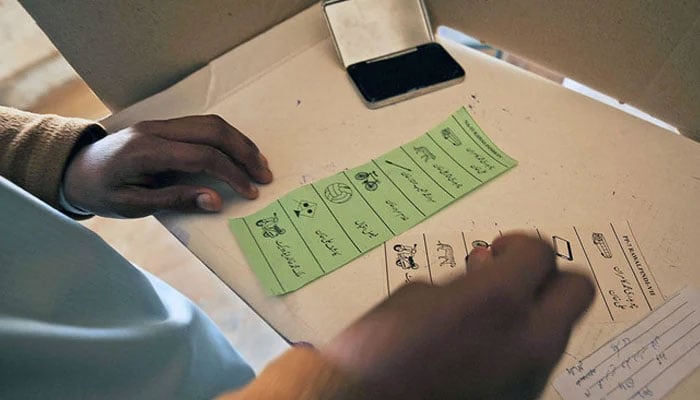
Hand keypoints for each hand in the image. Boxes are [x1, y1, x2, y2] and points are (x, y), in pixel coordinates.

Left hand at [63, 115, 272, 216]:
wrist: (74, 170)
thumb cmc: (101, 193)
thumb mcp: (133, 206)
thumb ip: (175, 200)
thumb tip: (215, 201)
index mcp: (146, 151)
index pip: (201, 156)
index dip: (231, 174)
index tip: (249, 193)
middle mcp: (156, 130)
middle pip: (212, 131)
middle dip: (244, 153)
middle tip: (264, 175)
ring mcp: (160, 124)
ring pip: (211, 123)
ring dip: (239, 143)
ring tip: (258, 164)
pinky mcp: (164, 126)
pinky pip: (202, 126)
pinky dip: (226, 139)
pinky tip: (238, 154)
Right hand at [324, 234, 593, 398]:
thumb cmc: (379, 351)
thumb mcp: (414, 296)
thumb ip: (464, 280)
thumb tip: (485, 272)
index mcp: (499, 300)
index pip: (541, 253)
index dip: (517, 245)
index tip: (495, 251)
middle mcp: (529, 340)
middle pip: (578, 290)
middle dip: (546, 277)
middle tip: (508, 277)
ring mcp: (530, 376)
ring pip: (559, 328)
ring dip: (534, 312)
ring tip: (487, 314)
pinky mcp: (522, 399)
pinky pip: (537, 358)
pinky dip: (520, 343)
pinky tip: (480, 345)